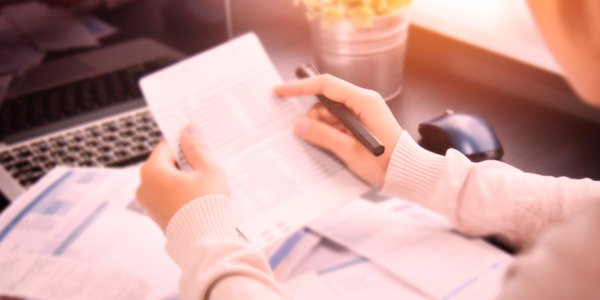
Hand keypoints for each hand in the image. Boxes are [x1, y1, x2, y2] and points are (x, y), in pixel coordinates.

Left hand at [136, 123, 230, 230]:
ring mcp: (149, 204)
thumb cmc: (207, 205)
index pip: (167, 145)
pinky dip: (182, 192)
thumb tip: (189, 128)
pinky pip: (168, 196)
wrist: (205, 244)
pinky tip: (200, 196)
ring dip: (184, 177)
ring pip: (168, 180)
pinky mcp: (157, 217)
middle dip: (185, 160)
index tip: (199, 140)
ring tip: (206, 180)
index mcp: (152, 171)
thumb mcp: (207, 170)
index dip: (185, 140)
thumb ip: (196, 148)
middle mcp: (144, 186)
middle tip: (207, 161)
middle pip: (166, 163)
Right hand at [275, 74, 401, 187]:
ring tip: (325, 146)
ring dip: (322, 128)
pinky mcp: (362, 125)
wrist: (410, 175)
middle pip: (326, 100)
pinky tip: (330, 147)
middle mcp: (364, 102)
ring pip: (330, 114)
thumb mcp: (350, 151)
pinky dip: (330, 133)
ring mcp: (363, 113)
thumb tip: (299, 126)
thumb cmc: (387, 164)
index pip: (326, 85)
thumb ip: (323, 136)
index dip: (300, 87)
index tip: (281, 91)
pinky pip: (338, 123)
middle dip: (313, 117)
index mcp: (364, 101)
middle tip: (304, 134)